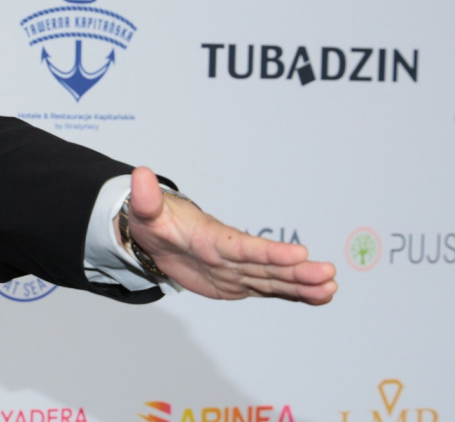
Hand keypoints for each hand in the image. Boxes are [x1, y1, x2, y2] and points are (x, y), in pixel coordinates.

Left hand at [124, 166, 336, 304]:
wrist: (157, 237)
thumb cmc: (155, 223)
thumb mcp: (145, 212)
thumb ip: (146, 199)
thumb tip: (139, 175)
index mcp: (213, 238)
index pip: (243, 246)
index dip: (270, 252)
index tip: (299, 253)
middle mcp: (232, 254)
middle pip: (267, 265)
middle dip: (298, 271)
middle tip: (328, 275)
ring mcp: (238, 269)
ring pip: (274, 279)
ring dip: (302, 284)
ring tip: (331, 287)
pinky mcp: (239, 282)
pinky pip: (269, 289)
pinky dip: (294, 293)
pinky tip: (321, 295)